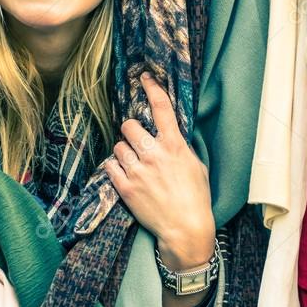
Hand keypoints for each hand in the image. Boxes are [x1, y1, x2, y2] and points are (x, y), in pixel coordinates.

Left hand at [105, 72, 215, 270]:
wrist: (185, 228)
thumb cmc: (196, 198)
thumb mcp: (196, 166)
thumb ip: (182, 148)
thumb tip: (171, 136)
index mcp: (175, 146)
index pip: (162, 108)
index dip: (152, 89)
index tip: (145, 78)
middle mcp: (154, 154)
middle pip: (129, 125)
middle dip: (132, 130)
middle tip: (137, 141)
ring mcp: (138, 171)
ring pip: (118, 146)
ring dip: (124, 152)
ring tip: (133, 163)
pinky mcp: (126, 187)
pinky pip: (110, 166)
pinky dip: (115, 168)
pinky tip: (125, 174)